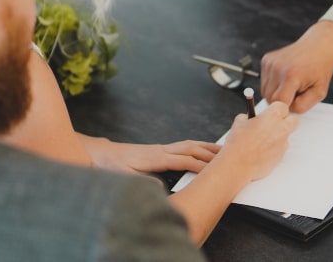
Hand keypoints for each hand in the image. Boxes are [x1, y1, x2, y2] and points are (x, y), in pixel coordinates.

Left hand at [79, 135, 219, 173]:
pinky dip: (198, 146)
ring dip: (206, 147)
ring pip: (189, 144)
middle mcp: (162, 150)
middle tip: (228, 157)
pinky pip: (184, 146)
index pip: (183, 160)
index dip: (199, 164)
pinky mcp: (162, 149)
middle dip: (209, 152)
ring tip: (223, 150)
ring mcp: (163, 148)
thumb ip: (142, 181)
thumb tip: (160, 187)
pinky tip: (204, 149)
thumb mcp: (125, 177)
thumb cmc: (114, 165)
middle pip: (191, 148)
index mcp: (156, 158)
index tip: (214, 169)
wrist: (104, 154)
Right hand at [218, 102, 299, 180]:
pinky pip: (280, 150)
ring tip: (260, 142)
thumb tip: (250, 118)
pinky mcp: (281, 157)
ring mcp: (283, 144)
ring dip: (277, 137)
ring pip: (286, 137)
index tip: (269, 113)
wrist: (237, 164)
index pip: (282, 106)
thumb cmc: (238, 143)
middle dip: (286, 121)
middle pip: (294, 120)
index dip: (275, 110)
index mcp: (272, 116)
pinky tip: (260, 152)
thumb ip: (249, 117)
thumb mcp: (239, 122)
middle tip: (273, 124)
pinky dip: (273, 150)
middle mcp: (281, 129)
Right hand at [261, 21, 332, 112]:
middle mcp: (277, 68)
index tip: (295, 103)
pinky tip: (285, 76)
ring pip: (264, 91)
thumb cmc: (320, 68)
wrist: (317, 46)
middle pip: (269, 98)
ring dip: (276, 92)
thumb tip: (285, 112)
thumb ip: (303, 106)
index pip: (278, 103)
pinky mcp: (266, 60)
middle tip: (296, 92)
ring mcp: (270, 62)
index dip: (286, 107)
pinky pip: (264, 81)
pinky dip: (273, 83)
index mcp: (291, 76)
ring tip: (291, 84)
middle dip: (281, 100)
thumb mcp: (319, 92)